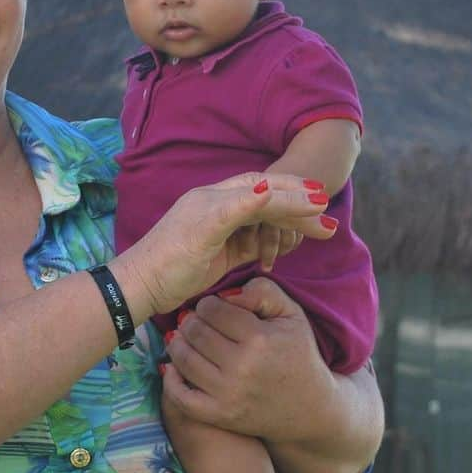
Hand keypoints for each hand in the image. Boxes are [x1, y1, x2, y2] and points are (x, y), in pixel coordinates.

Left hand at [115, 172, 333, 317]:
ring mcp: (221, 228)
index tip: (320, 200)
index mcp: (214, 197)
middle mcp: (219, 207)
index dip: (291, 194)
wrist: (143, 286)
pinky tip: (288, 249)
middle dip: (298, 209)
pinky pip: (256, 239)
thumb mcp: (203, 232)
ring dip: (290, 225)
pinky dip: (274, 242)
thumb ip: (236, 208)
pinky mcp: (223, 248)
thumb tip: (267, 186)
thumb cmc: (169, 259)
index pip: (261, 187)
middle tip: (328, 223)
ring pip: (264, 220)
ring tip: (319, 233)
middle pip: (266, 201)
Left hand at [162, 276, 334, 441]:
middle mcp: (242, 367)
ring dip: (178, 344)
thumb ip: (263, 291)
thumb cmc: (297, 354)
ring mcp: (229, 394)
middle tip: (196, 322)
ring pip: (183, 359)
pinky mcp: (220, 416)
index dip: (207, 304)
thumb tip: (227, 293)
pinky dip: (171, 380)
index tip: (212, 309)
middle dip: (191, 322)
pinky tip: (174, 367)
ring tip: (185, 339)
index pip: (211, 309)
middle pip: (195, 332)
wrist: (309, 409)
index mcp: (259, 339)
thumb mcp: (291, 314)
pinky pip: (180, 396)